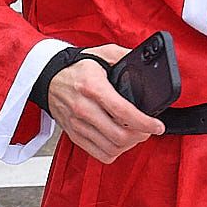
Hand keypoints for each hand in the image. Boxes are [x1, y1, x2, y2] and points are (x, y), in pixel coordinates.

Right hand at [47, 44, 164, 164]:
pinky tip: (120, 141)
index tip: (157, 125)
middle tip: (149, 129)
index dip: (145, 122)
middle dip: (141, 135)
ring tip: (136, 134)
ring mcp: (77, 125)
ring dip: (130, 145)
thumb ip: (125, 56)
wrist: (48, 78)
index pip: (123, 112)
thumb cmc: (76, 67)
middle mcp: (83, 108)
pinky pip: (99, 154)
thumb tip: (147, 63)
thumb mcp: (102, 53)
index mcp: (92, 87)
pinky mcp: (74, 135)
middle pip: (119, 135)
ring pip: (111, 148)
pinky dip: (115, 152)